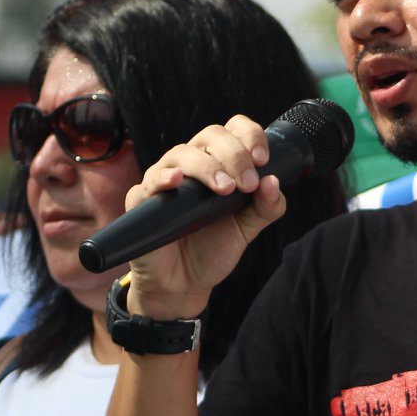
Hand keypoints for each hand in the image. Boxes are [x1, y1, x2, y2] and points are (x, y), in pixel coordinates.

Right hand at [121, 115, 285, 318]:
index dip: (249, 136)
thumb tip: (274, 182)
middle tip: (247, 183)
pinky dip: (164, 178)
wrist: (184, 284)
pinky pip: (150, 181)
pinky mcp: (142, 200)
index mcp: (219, 163)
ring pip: (182, 154)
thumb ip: (266, 207)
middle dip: (234, 154)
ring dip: (206, 167)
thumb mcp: (247, 229)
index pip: (233, 130)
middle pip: (210, 136)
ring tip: (225, 189)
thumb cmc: (213, 249)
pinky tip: (177, 182)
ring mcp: (165, 179)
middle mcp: (192, 165)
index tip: (263, 159)